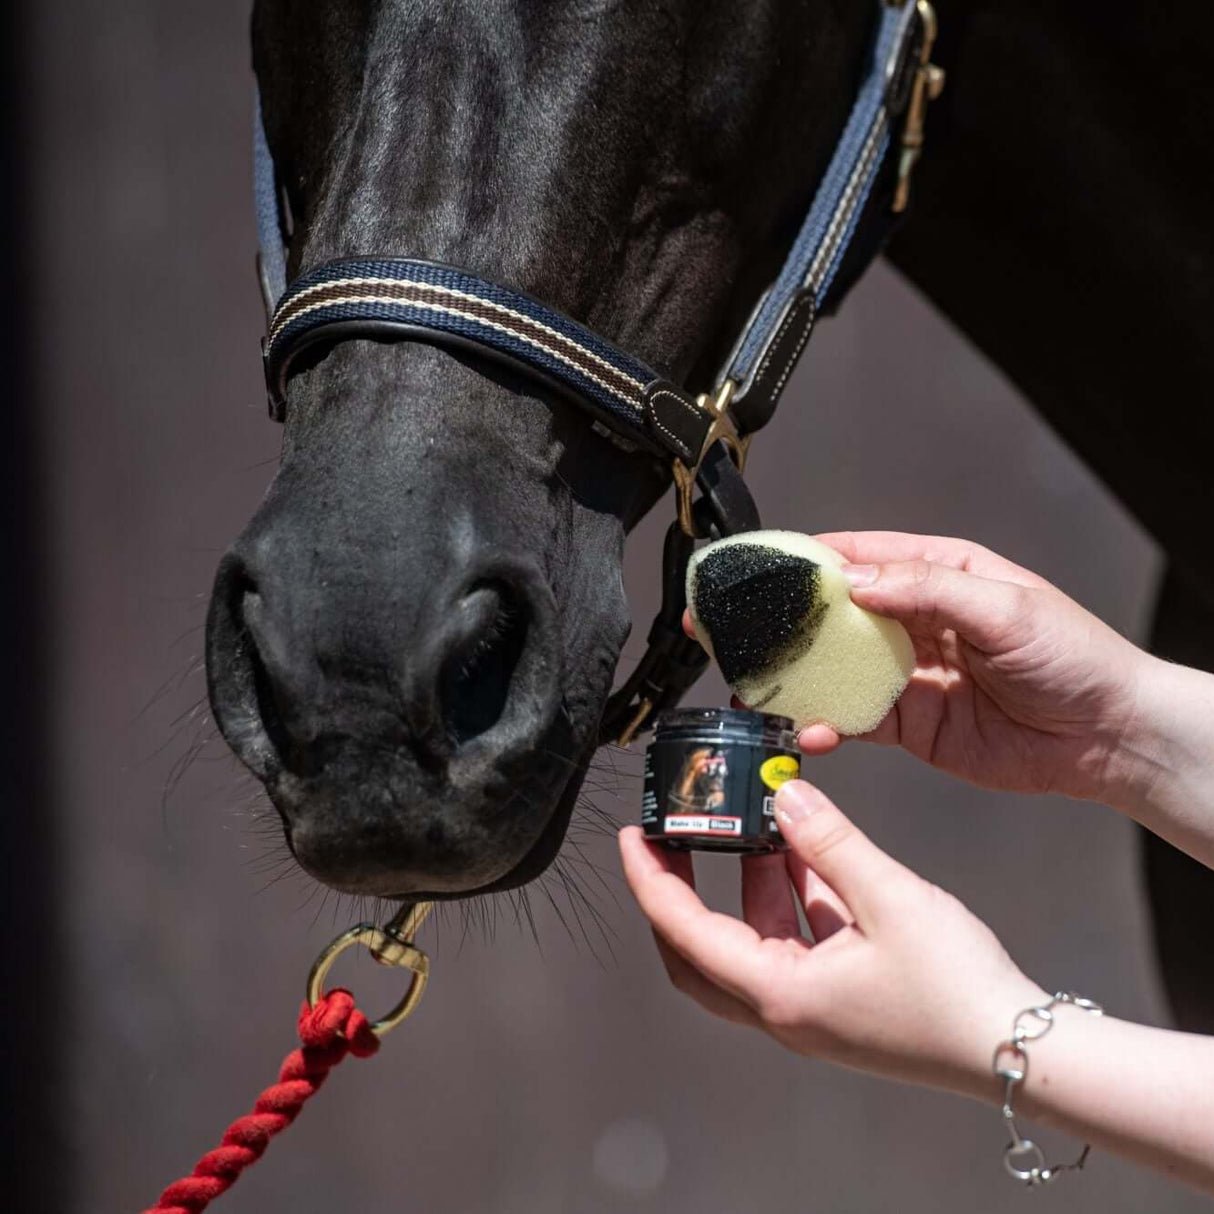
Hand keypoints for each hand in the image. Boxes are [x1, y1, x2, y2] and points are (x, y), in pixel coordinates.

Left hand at [620, 779, 1043, 1096]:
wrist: (1019, 1052)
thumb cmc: (957, 989)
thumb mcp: (890, 898)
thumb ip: (831, 840)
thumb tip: (783, 793)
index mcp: (779, 994)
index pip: (685, 931)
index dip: (650, 880)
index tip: (632, 836)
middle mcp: (784, 1007)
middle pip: (699, 951)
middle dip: (679, 892)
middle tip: (670, 839)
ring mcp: (813, 1007)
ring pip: (752, 940)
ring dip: (748, 883)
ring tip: (756, 821)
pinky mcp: (842, 998)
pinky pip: (796, 941)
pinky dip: (792, 897)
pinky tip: (809, 852)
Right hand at [690, 531, 1151, 805]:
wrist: (1106, 738)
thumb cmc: (1075, 658)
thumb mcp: (1007, 609)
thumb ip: (928, 590)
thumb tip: (857, 582)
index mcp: (937, 573)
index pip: (857, 557)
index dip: (804, 562)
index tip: (758, 569)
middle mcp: (913, 618)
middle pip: (832, 615)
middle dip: (781, 623)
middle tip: (730, 630)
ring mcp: (907, 672)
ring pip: (833, 670)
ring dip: (795, 679)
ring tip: (756, 689)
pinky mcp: (908, 722)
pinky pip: (854, 719)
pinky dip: (825, 725)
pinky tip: (810, 732)